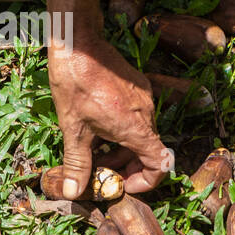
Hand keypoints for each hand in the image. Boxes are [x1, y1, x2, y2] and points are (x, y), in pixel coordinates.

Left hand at [47, 34, 171, 197]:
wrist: (78, 43)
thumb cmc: (75, 83)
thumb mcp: (72, 128)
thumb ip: (77, 163)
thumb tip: (75, 191)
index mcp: (136, 128)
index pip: (161, 165)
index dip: (146, 182)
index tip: (123, 184)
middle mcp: (147, 113)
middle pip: (149, 152)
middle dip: (126, 166)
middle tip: (100, 170)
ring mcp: (144, 98)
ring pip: (141, 134)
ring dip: (122, 148)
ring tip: (94, 150)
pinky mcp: (137, 86)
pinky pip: (136, 117)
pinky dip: (121, 130)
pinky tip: (96, 127)